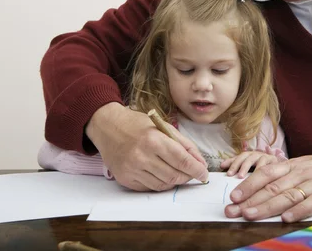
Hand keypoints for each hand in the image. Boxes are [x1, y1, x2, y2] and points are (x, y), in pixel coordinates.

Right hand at [85, 102, 208, 190]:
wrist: (107, 127)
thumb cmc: (137, 124)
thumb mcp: (163, 126)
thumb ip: (184, 144)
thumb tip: (200, 162)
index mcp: (153, 140)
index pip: (182, 160)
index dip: (196, 169)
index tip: (204, 174)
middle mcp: (141, 156)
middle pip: (174, 176)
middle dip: (188, 176)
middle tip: (193, 173)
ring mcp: (132, 170)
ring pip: (163, 185)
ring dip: (175, 181)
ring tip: (178, 172)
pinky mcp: (125, 179)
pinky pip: (150, 187)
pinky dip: (161, 183)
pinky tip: (162, 174)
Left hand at [224, 152, 311, 222]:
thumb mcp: (303, 166)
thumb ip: (284, 176)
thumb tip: (259, 188)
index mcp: (292, 166)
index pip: (266, 173)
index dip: (248, 185)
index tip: (233, 196)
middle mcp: (301, 173)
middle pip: (272, 187)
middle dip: (250, 200)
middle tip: (233, 210)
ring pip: (288, 195)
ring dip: (267, 206)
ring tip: (251, 214)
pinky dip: (299, 211)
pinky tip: (287, 218)